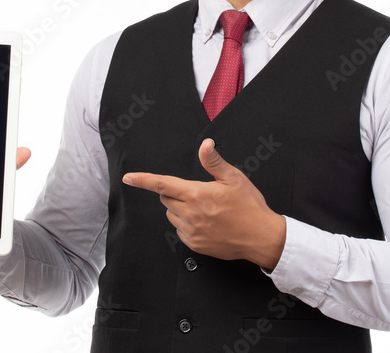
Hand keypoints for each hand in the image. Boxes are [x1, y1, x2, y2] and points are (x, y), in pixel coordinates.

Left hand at [122, 138, 285, 269]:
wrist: (261, 237)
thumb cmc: (250, 207)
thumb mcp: (234, 178)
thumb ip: (214, 162)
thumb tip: (205, 145)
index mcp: (197, 195)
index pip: (162, 185)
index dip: (143, 180)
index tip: (128, 177)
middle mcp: (191, 214)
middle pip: (166, 199)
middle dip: (174, 193)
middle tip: (196, 192)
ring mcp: (192, 231)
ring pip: (172, 215)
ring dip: (180, 209)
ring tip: (205, 209)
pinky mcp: (195, 245)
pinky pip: (181, 231)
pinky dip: (187, 225)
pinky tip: (206, 222)